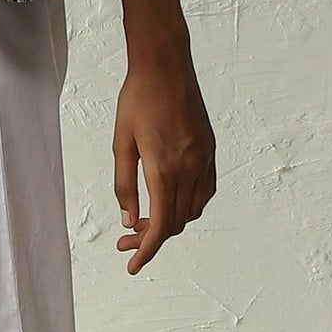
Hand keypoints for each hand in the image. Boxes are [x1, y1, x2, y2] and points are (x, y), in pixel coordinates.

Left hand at [113, 32, 215, 272]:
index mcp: (165, 168)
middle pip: (176, 222)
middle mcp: (190, 168)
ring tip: (142, 222)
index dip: (146, 250)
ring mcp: (204, 160)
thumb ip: (124, 184)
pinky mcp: (210, 151)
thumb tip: (128, 220)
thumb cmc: (137, 99)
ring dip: (169, 223)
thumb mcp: (121, 143)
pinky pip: (204, 192)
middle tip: (125, 242)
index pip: (159, 225)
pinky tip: (167, 203)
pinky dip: (187, 206)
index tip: (133, 266)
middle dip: (151, 238)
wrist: (166, 65)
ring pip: (192, 210)